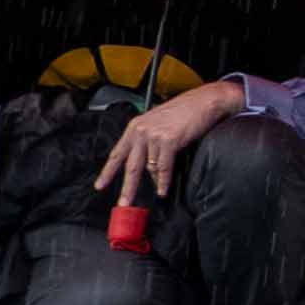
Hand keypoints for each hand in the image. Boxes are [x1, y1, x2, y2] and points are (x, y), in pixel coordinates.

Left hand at [95, 78, 236, 205]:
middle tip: (124, 203)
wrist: (204, 101)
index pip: (117, 153)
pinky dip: (164, 181)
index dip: (107, 172)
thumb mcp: (159, 124)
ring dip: (155, 181)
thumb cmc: (185, 110)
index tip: (100, 185)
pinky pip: (163, 167)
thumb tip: (148, 166)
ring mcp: (154, 135)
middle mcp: (141, 130)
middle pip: (130, 166)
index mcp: (135, 126)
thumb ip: (148, 142)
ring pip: (151, 168)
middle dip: (127, 187)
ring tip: (160, 190)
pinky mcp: (168, 140)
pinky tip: (163, 189)